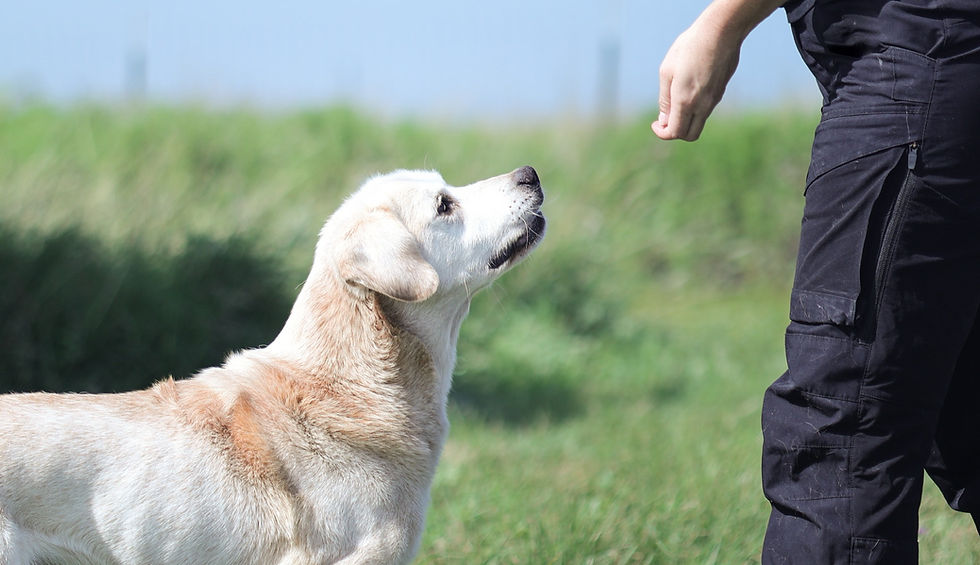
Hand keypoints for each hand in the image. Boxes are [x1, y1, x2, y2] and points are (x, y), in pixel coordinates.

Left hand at [652, 20, 741, 140]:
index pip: (675, 133)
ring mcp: (714, 99)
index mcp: (686, 101)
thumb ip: (665, 99)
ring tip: (675, 101)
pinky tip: (689, 90)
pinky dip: (695, 110)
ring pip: (699, 123)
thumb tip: (664, 119)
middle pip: (690, 135)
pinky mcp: (721, 91)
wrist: (721, 32)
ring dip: (686, 120)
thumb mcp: (667, 71)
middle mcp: (702, 105)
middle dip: (676, 132)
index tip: (655, 124)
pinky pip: (707, 110)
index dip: (662, 133)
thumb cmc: (689, 47)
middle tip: (666, 119)